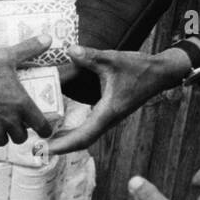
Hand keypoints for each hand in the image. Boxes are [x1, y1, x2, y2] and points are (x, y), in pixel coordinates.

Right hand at [0, 36, 55, 147]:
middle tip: (15, 122)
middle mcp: (10, 122)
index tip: (44, 129)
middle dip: (20, 131)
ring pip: (3, 142)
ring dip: (2, 135)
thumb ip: (28, 49)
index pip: (42, 126)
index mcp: (21, 105)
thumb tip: (48, 38)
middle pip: (21, 137)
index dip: (45, 130)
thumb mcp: (5, 56)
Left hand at [46, 46, 189, 153]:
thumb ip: (91, 56)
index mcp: (108, 112)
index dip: (63, 144)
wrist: (161, 73)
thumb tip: (70, 50)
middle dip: (60, 147)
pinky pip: (89, 129)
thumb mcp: (114, 59)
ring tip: (44, 142)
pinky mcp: (109, 114)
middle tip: (38, 149)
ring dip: (66, 141)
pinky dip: (74, 132)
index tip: (46, 149)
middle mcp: (108, 119)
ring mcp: (109, 118)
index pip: (83, 136)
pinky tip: (62, 129)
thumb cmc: (140, 68)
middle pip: (81, 142)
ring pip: (85, 137)